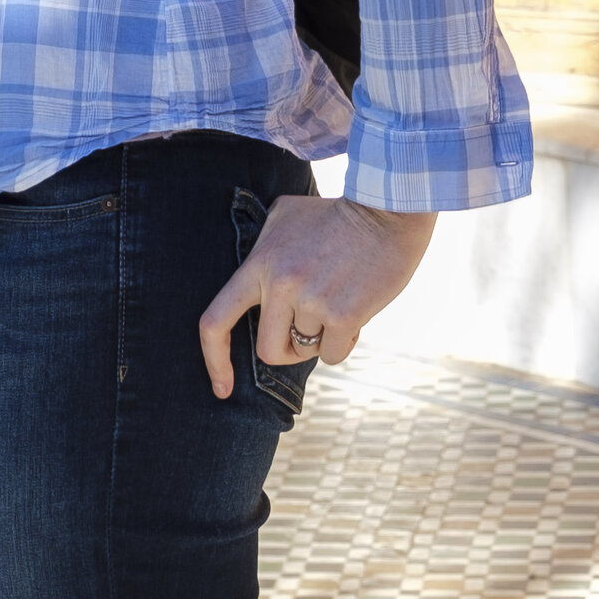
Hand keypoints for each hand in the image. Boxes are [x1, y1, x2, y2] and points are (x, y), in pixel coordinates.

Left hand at [198, 192, 433, 398]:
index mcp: (259, 263)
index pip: (216, 320)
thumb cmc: (334, 213)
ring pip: (305, 352)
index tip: (222, 388)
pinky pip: (333, 355)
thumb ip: (263, 250)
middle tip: (309, 328)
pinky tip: (356, 312)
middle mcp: (280, 284)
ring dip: (321, 338)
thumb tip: (257, 283)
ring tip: (338, 303)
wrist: (385, 210)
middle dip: (288, 348)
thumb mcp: (284, 217)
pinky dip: (344, 343)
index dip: (213, 360)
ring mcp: (311, 300)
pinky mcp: (344, 315)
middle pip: (268, 351)